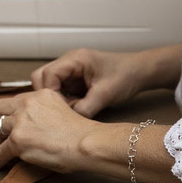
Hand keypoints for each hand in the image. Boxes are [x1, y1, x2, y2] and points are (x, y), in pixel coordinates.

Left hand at [0, 88, 97, 171]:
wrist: (84, 143)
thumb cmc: (79, 133)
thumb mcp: (62, 108)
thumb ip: (45, 111)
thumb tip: (35, 126)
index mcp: (40, 94)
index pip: (17, 101)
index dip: (12, 113)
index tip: (13, 123)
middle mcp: (27, 104)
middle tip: (2, 133)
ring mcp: (20, 122)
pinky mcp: (17, 140)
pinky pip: (1, 151)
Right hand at [31, 48, 146, 117]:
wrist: (140, 72)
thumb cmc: (125, 76)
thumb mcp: (105, 94)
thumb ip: (84, 108)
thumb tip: (68, 123)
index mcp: (74, 59)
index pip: (47, 75)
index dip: (49, 94)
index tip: (59, 109)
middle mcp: (68, 62)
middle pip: (41, 78)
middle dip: (47, 96)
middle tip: (60, 111)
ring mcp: (70, 70)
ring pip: (48, 85)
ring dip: (55, 100)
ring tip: (70, 110)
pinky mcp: (74, 79)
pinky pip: (60, 90)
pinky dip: (63, 101)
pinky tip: (75, 108)